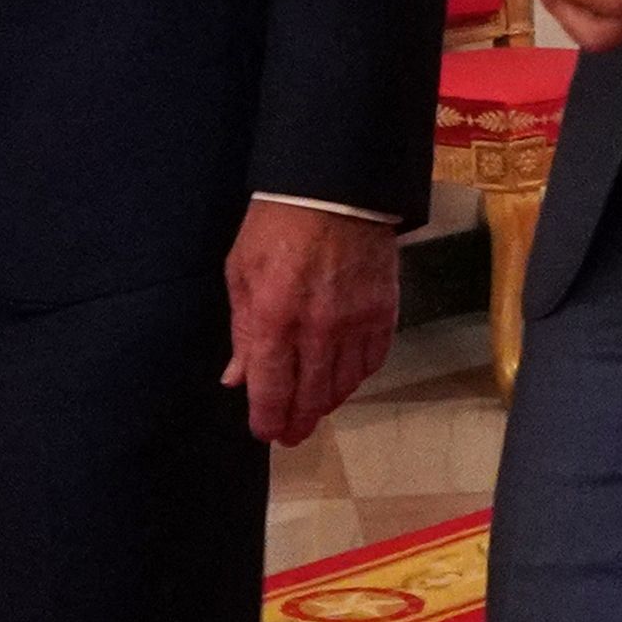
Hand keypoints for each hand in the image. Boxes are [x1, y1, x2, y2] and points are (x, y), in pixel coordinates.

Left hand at [222, 198, 400, 445]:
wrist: (336, 186)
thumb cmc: (277, 225)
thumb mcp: (241, 272)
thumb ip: (242, 330)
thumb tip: (237, 379)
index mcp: (275, 318)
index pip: (272, 389)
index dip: (267, 419)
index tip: (265, 433)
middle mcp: (318, 329)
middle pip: (311, 397)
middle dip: (298, 422)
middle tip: (290, 435)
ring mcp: (356, 323)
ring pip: (344, 385)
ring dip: (327, 403)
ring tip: (314, 409)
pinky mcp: (384, 312)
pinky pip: (373, 361)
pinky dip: (357, 377)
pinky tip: (345, 379)